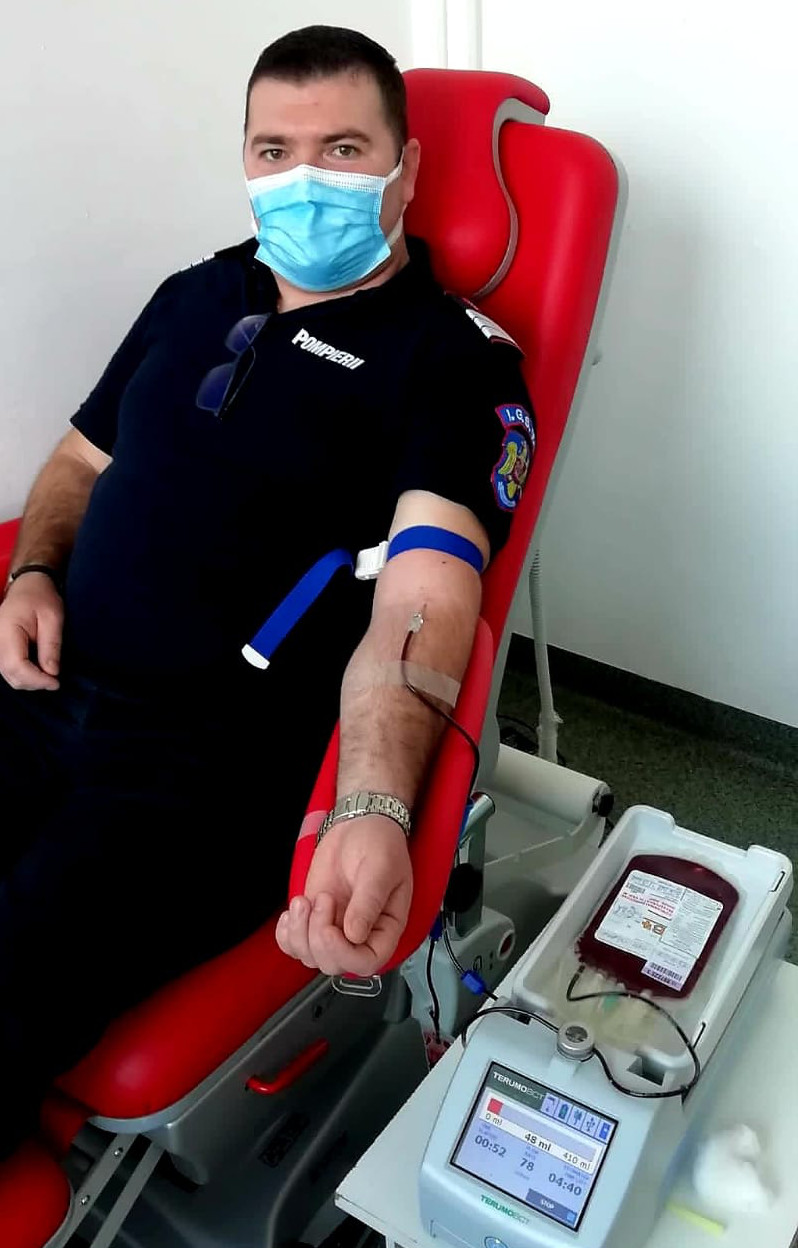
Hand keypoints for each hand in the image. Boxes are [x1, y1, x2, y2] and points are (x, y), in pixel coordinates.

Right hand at [0, 573, 62, 690]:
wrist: (28, 585)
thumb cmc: (41, 597)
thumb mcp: (53, 618)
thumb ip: (51, 645)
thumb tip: (51, 673)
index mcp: (7, 631)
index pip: (16, 665)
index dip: (36, 679)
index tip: (56, 683)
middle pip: (10, 674)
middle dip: (34, 683)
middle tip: (55, 681)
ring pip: (8, 675)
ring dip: (29, 681)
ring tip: (49, 676)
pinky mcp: (1, 648)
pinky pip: (8, 669)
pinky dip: (24, 675)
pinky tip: (39, 670)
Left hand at [276, 815, 412, 976]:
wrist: (359, 824)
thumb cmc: (380, 843)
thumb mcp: (380, 868)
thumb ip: (369, 901)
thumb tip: (354, 935)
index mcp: (385, 927)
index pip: (367, 962)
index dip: (346, 955)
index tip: (331, 930)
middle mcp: (360, 934)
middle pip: (334, 963)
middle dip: (318, 938)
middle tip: (321, 900)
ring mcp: (335, 928)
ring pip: (311, 956)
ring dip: (300, 933)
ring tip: (305, 900)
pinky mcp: (314, 918)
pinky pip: (294, 944)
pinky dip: (287, 934)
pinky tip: (293, 911)